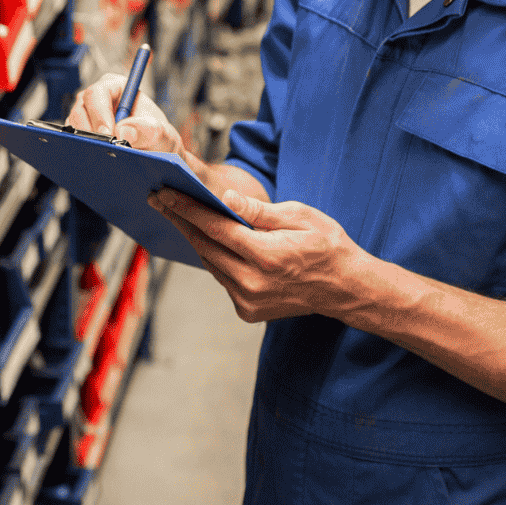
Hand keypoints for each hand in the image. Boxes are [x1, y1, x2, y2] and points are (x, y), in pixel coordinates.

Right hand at [67, 74, 184, 157]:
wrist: (154, 156)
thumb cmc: (158, 139)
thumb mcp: (162, 135)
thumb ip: (149, 130)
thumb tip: (124, 131)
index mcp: (116, 87)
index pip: (98, 92)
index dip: (100, 113)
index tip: (108, 134)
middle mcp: (97, 99)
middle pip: (80, 109)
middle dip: (89, 131)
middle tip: (102, 149)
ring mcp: (85, 117)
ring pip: (72, 126)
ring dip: (84, 142)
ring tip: (101, 157)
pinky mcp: (79, 134)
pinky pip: (71, 141)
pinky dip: (81, 151)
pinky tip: (93, 161)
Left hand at [148, 187, 364, 322]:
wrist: (345, 288)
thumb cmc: (327, 245)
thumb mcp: (300, 216)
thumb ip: (260, 211)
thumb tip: (226, 198)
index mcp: (266, 255)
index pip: (215, 227)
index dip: (187, 208)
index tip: (165, 193)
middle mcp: (252, 282)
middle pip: (205, 246)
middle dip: (181, 220)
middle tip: (160, 200)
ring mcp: (248, 300)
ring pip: (211, 264)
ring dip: (197, 240)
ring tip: (181, 216)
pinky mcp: (247, 311)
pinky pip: (222, 279)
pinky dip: (216, 259)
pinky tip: (213, 242)